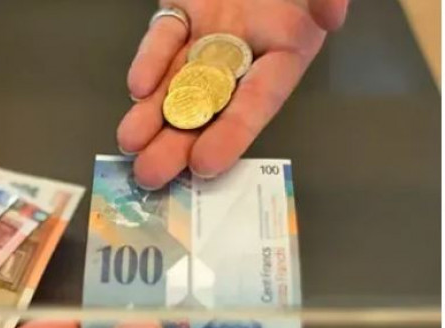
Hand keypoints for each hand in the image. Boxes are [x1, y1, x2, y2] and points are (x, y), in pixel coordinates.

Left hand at [118, 0, 348, 187]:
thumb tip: (333, 17)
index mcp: (287, 47)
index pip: (260, 100)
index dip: (233, 134)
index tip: (205, 165)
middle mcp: (245, 49)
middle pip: (210, 104)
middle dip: (178, 141)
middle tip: (151, 175)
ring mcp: (210, 32)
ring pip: (178, 79)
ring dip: (153, 114)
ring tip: (130, 145)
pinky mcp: (183, 10)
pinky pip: (165, 37)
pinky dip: (150, 61)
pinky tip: (137, 88)